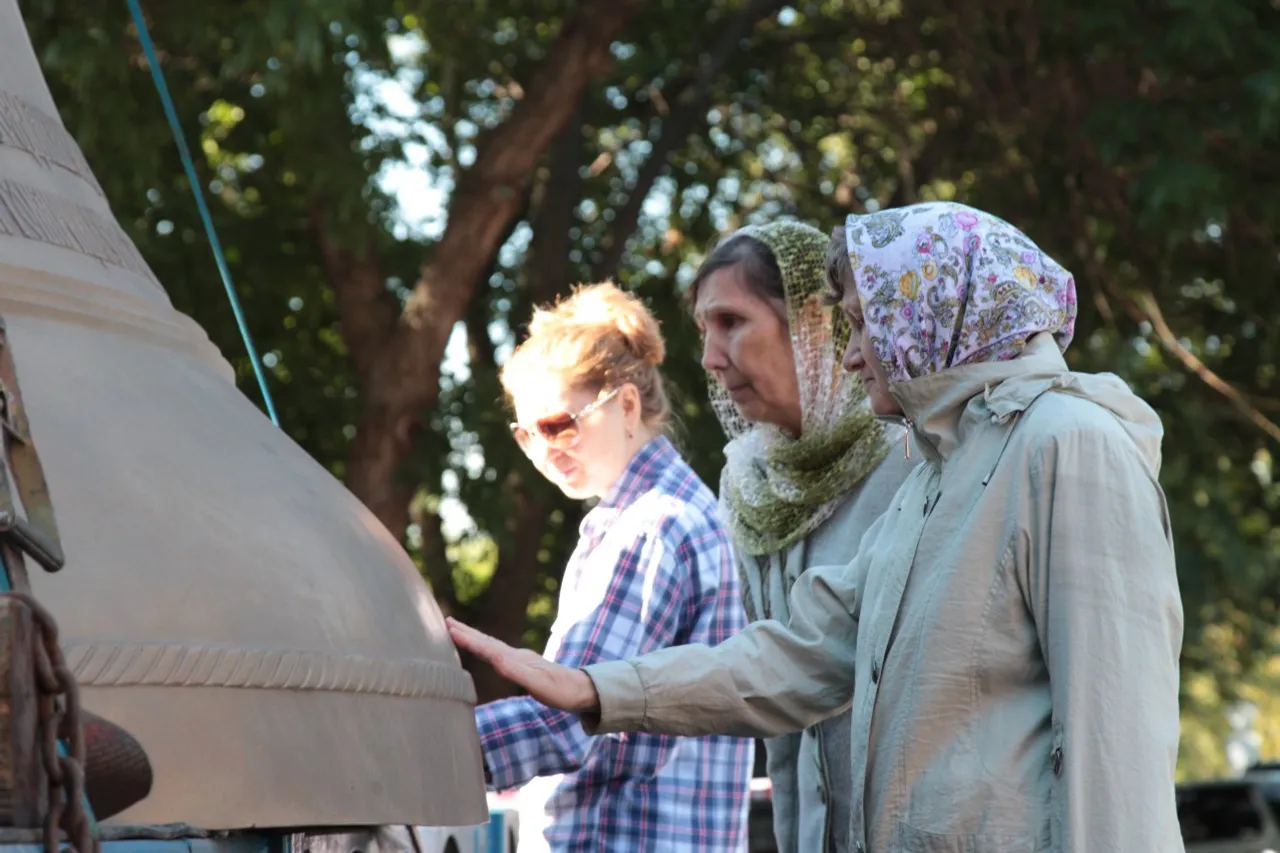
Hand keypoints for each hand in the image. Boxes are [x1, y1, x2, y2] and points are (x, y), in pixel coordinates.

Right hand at [447, 617, 600, 712]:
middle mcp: (516, 655)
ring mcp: (519, 659)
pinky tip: (484, 650)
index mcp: (516, 659)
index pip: (487, 647)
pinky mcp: (523, 665)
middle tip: (445, 621)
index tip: (448, 628)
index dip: (467, 638)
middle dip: (466, 632)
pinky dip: (485, 648)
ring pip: (491, 645)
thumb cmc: (561, 691)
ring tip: (457, 630)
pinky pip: (498, 653)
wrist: (581, 690)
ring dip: (474, 637)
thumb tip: (497, 659)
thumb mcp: (540, 684)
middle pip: (486, 641)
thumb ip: (518, 672)